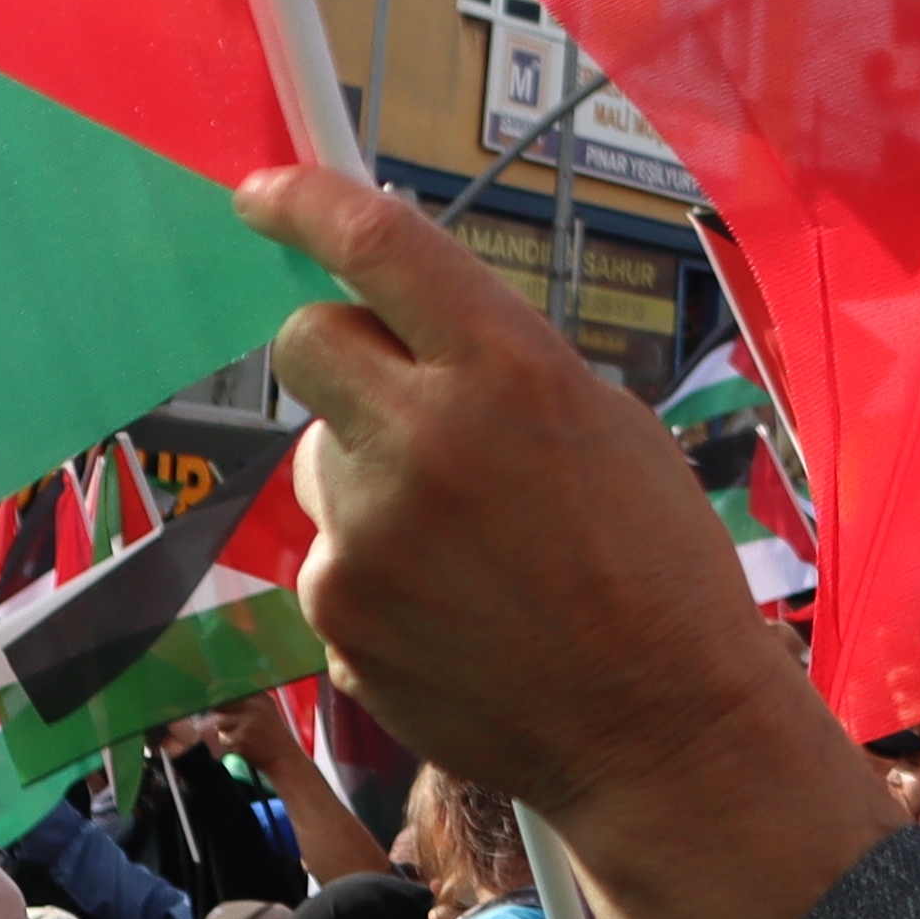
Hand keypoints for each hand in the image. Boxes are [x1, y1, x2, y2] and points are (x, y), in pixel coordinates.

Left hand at [242, 164, 891, 918]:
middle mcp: (421, 439)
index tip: (262, 195)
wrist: (657, 723)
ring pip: (320, 458)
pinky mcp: (337, 616)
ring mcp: (366, 535)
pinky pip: (334, 555)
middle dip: (344, 353)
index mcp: (507, 370)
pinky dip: (378, 570)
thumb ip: (495, 365)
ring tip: (465, 545)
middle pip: (307, 342)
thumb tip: (406, 326)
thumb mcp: (601, 420)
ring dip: (369, 475)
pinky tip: (452, 610)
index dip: (305, 203)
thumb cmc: (655, 562)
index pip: (376, 246)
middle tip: (402, 398)